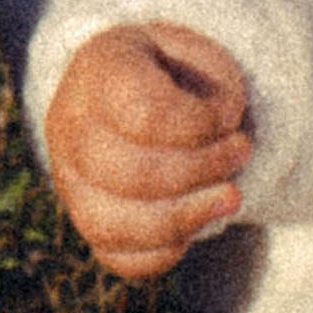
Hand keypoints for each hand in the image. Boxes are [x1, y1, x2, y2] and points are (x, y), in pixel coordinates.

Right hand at [45, 22, 252, 281]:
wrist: (143, 83)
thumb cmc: (178, 68)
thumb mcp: (202, 55)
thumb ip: (215, 94)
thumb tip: (222, 142)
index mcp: (100, 67)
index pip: (144, 114)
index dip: (198, 127)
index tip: (231, 117)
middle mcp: (70, 124)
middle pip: (129, 173)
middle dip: (199, 171)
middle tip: (242, 152)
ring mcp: (69, 178)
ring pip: (113, 225)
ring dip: (185, 218)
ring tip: (232, 199)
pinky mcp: (84, 220)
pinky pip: (116, 257)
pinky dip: (162, 252)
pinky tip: (197, 225)